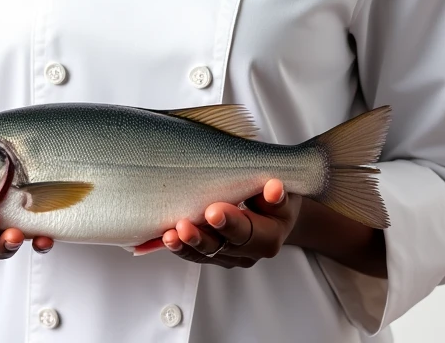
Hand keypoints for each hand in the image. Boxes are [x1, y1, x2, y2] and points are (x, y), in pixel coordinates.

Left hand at [134, 179, 301, 267]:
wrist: (274, 207)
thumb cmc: (275, 192)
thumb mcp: (285, 190)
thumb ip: (277, 194)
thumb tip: (274, 188)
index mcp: (269, 238)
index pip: (248, 232)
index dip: (230, 222)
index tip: (213, 210)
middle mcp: (248, 253)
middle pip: (222, 247)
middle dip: (201, 236)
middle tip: (184, 226)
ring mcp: (228, 256)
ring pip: (203, 254)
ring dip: (184, 244)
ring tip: (169, 234)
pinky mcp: (212, 253)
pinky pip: (192, 252)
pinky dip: (176, 245)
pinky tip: (159, 238)